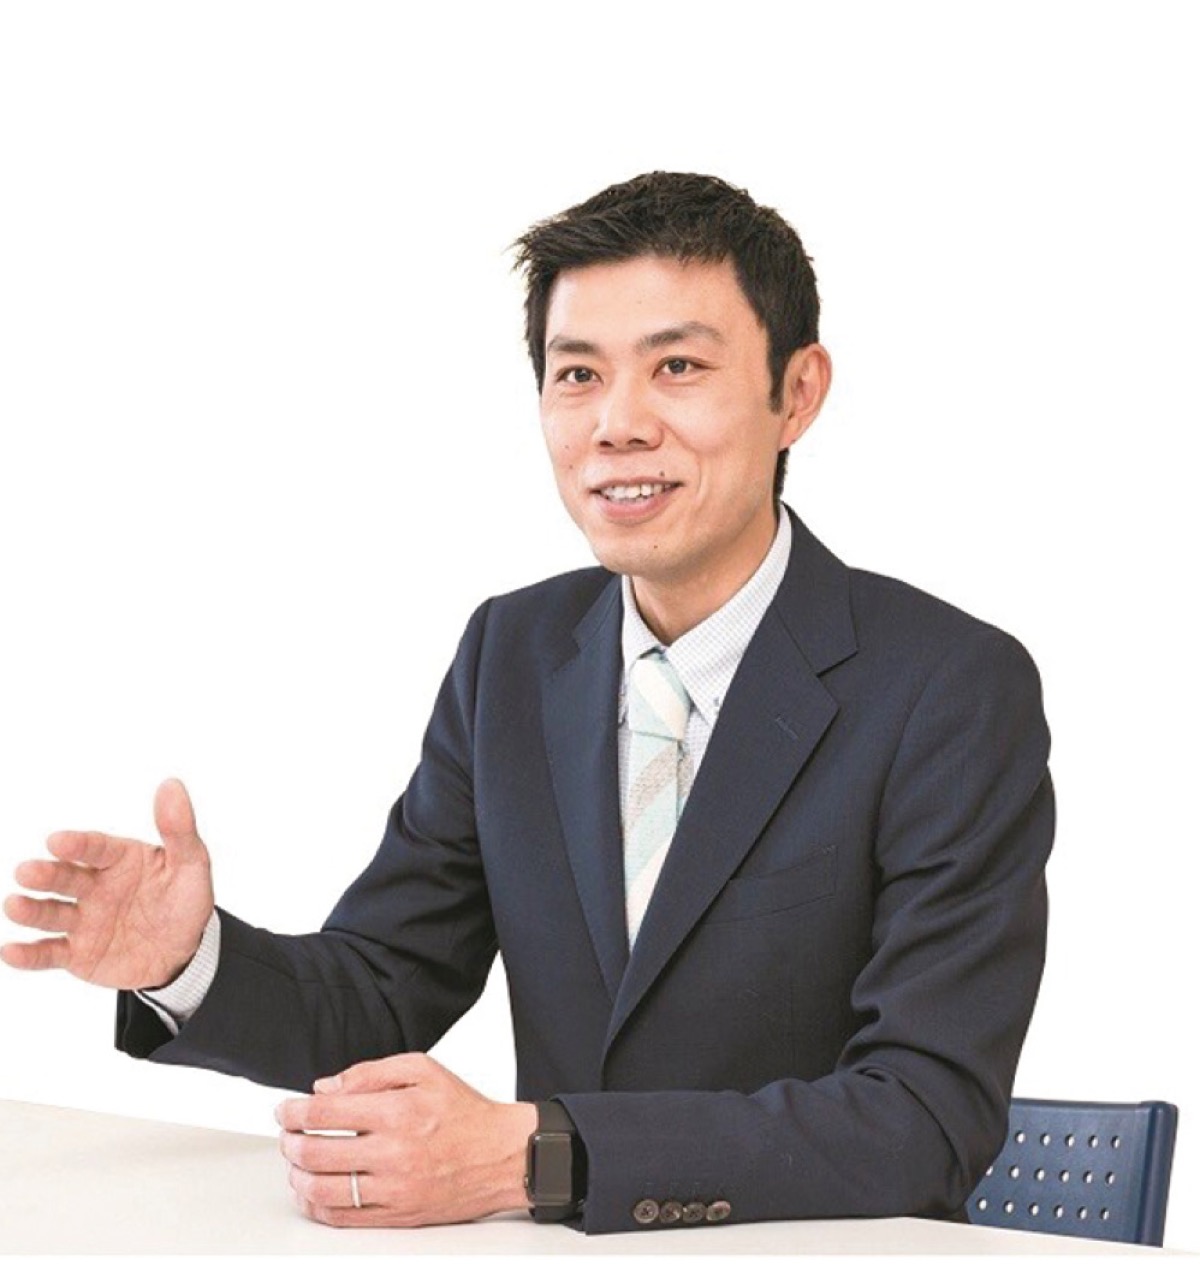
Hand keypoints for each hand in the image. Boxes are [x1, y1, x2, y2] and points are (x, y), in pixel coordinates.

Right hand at [1, 778, 214, 989]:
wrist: (184, 952)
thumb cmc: (185, 902)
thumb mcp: (191, 865)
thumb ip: (179, 830)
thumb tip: (172, 785)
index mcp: (119, 860)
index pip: (96, 848)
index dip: (77, 845)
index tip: (57, 841)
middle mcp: (95, 886)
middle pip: (66, 877)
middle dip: (46, 874)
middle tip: (26, 871)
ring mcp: (83, 920)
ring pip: (51, 913)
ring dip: (31, 910)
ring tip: (14, 905)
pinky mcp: (77, 953)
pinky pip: (50, 953)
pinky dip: (29, 954)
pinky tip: (11, 951)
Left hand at [275, 1053, 537, 1227]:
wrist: (501, 1154)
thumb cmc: (463, 1110)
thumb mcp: (423, 1070)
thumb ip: (371, 1073)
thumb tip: (325, 1088)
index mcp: (398, 1111)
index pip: (326, 1112)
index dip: (295, 1111)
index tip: (284, 1110)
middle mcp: (393, 1152)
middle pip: (317, 1153)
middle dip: (290, 1142)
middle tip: (287, 1135)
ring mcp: (394, 1188)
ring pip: (324, 1190)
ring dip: (297, 1176)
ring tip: (295, 1163)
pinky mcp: (398, 1215)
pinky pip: (344, 1218)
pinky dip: (317, 1205)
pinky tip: (311, 1191)